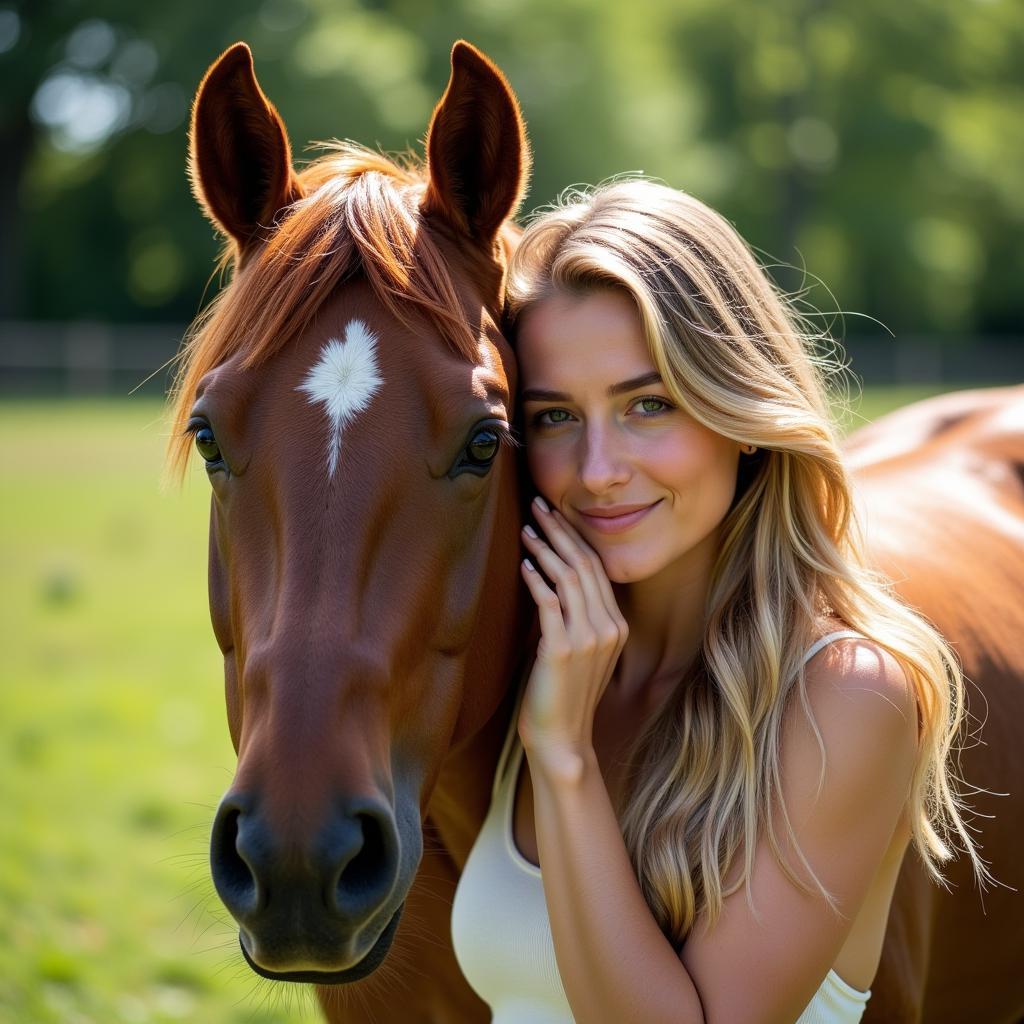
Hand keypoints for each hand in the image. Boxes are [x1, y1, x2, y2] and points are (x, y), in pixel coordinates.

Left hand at [518, 495, 628, 761]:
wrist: (563, 740)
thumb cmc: (564, 696)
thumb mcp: (582, 652)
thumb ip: (577, 619)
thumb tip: (552, 583)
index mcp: (616, 626)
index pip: (598, 568)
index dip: (576, 537)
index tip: (557, 514)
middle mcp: (608, 627)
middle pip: (585, 565)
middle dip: (561, 531)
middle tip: (540, 505)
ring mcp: (588, 638)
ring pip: (568, 578)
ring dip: (545, 549)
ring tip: (527, 529)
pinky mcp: (562, 649)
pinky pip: (550, 603)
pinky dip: (537, 580)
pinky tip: (525, 565)